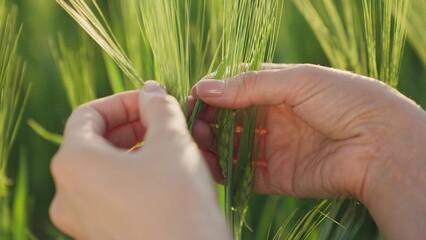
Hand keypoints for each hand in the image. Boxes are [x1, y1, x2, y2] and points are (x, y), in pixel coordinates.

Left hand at [49, 81, 227, 239]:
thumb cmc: (177, 201)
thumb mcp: (172, 142)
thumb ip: (159, 108)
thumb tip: (152, 91)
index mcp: (73, 163)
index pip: (88, 114)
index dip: (123, 102)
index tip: (152, 100)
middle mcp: (67, 193)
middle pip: (96, 142)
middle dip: (133, 126)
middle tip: (165, 121)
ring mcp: (82, 219)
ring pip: (106, 170)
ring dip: (138, 150)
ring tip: (171, 146)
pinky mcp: (101, 235)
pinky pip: (112, 194)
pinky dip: (135, 177)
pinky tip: (167, 174)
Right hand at [192, 64, 425, 238]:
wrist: (381, 145)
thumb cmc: (346, 101)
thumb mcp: (299, 80)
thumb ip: (250, 85)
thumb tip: (206, 88)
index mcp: (279, 90)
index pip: (236, 89)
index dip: (214, 92)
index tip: (196, 97)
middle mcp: (274, 119)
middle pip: (230, 119)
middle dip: (209, 120)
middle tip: (195, 124)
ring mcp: (274, 148)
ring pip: (232, 146)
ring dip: (211, 144)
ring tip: (198, 141)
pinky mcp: (277, 176)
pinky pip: (243, 174)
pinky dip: (223, 170)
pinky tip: (209, 163)